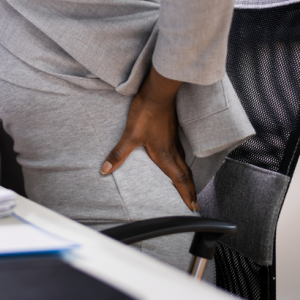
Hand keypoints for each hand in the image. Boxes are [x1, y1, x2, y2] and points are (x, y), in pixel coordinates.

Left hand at [101, 67, 198, 210]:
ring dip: (188, 178)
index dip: (186, 194)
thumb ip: (118, 154)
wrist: (158, 92)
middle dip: (191, 190)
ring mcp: (174, 140)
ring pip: (185, 164)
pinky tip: (178, 162)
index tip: (192, 207)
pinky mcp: (173, 132)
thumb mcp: (130, 135)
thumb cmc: (146, 113)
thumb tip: (105, 170)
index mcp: (165, 155)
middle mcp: (173, 150)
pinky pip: (181, 153)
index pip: (179, 179)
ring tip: (188, 187)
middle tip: (194, 204)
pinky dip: (183, 164)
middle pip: (186, 175)